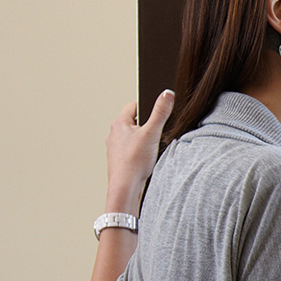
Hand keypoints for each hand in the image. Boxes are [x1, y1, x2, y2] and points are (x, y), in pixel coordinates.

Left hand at [104, 89, 172, 210]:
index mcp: (119, 123)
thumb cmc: (134, 161)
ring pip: (131, 136)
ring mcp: (114, 147)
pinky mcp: (118, 159)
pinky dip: (139, 152)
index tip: (157, 112)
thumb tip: (167, 93)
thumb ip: (161, 112)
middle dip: (146, 125)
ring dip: (142, 139)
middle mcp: (113, 134)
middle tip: (156, 132)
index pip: (133, 105)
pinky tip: (145, 159)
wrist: (125, 187)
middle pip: (133, 121)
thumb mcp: (152, 132)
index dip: (147, 107)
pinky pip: (130, 149)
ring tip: (151, 148)